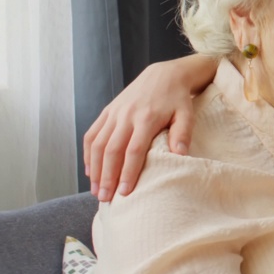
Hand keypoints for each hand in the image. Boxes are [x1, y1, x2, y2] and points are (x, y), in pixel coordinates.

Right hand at [84, 55, 216, 200]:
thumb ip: (183, 133)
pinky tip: (90, 170)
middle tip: (105, 198)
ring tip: (96, 190)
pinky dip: (88, 153)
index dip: (128, 172)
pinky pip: (92, 134)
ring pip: (97, 143)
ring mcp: (114, 113)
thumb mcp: (186, 114)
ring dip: (94, 168)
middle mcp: (126, 115)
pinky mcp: (107, 111)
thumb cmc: (177, 99)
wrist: (163, 75)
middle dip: (107, 176)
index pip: (133, 150)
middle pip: (111, 150)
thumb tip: (180, 155)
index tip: (125, 192)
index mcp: (146, 118)